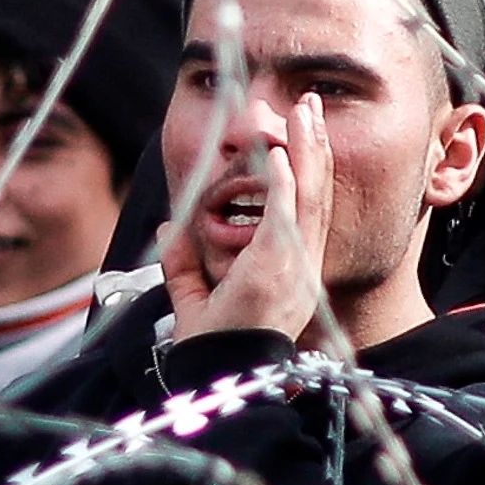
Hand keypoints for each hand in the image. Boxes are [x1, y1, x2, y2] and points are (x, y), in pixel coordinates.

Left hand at [160, 94, 332, 342]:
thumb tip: (168, 225)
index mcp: (291, 271)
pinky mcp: (280, 268)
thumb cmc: (214, 347)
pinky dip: (287, 183)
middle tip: (309, 108)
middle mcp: (302, 265)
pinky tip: (283, 153)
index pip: (307, 210)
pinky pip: (289, 217)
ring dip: (308, 153)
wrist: (220, 376)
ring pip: (312, 198)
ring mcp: (295, 266)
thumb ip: (184, 262)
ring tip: (305, 115)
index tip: (300, 135)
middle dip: (314, 148)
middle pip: (317, 195)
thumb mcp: (195, 296)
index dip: (307, 170)